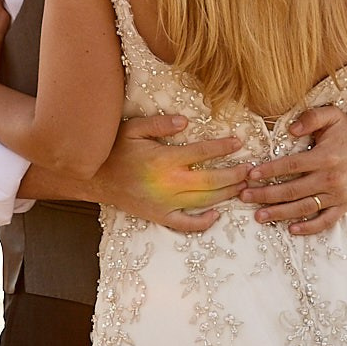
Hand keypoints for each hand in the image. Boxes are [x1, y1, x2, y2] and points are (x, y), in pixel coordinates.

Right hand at [94, 114, 249, 233]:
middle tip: (251, 169)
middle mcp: (169, 184)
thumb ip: (160, 123)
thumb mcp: (133, 128)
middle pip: (211, 182)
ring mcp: (166, 203)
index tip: (239, 142)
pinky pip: (186, 224)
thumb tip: (186, 121)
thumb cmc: (114, 150)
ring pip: (204, 202)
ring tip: (244, 187)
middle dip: (235, 175)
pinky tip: (217, 215)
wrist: (95, 178)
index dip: (223, 148)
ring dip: (227, 195)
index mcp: (164, 160)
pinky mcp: (160, 217)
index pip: (202, 153)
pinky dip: (203, 223)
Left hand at [242, 105, 346, 234]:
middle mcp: (333, 178)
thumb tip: (291, 129)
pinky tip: (291, 229)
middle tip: (244, 197)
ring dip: (280, 213)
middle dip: (266, 195)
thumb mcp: (330, 115)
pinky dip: (310, 227)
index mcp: (326, 156)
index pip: (292, 166)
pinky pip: (326, 221)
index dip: (270, 171)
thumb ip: (311, 117)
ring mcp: (339, 194)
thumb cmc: (343, 129)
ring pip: (305, 208)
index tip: (250, 175)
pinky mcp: (344, 204)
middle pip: (293, 190)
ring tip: (259, 216)